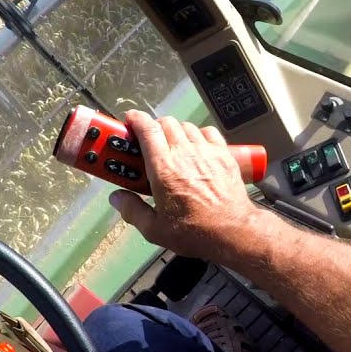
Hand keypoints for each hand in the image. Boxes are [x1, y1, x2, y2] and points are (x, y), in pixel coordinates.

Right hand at [107, 110, 259, 260]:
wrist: (233, 231)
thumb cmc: (195, 232)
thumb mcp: (155, 229)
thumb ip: (132, 211)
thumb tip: (117, 198)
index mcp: (163, 168)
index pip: (147, 129)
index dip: (136, 120)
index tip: (130, 121)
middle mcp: (184, 154)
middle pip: (166, 123)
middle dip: (154, 127)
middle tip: (149, 141)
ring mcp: (206, 152)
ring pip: (187, 126)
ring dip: (175, 131)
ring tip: (172, 145)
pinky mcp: (224, 155)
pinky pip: (209, 132)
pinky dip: (199, 134)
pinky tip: (197, 146)